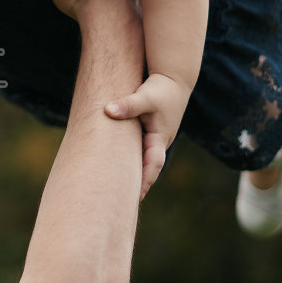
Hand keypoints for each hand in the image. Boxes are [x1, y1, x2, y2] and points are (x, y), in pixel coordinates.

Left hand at [106, 72, 190, 197]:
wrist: (174, 78)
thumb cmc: (160, 88)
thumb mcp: (144, 97)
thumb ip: (127, 105)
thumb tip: (107, 110)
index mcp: (160, 138)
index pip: (152, 165)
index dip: (144, 181)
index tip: (135, 197)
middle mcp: (159, 141)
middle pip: (148, 169)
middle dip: (138, 185)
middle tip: (124, 204)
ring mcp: (156, 138)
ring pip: (144, 161)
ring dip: (135, 175)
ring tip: (119, 193)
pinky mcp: (150, 133)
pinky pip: (140, 152)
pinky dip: (133, 162)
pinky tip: (119, 169)